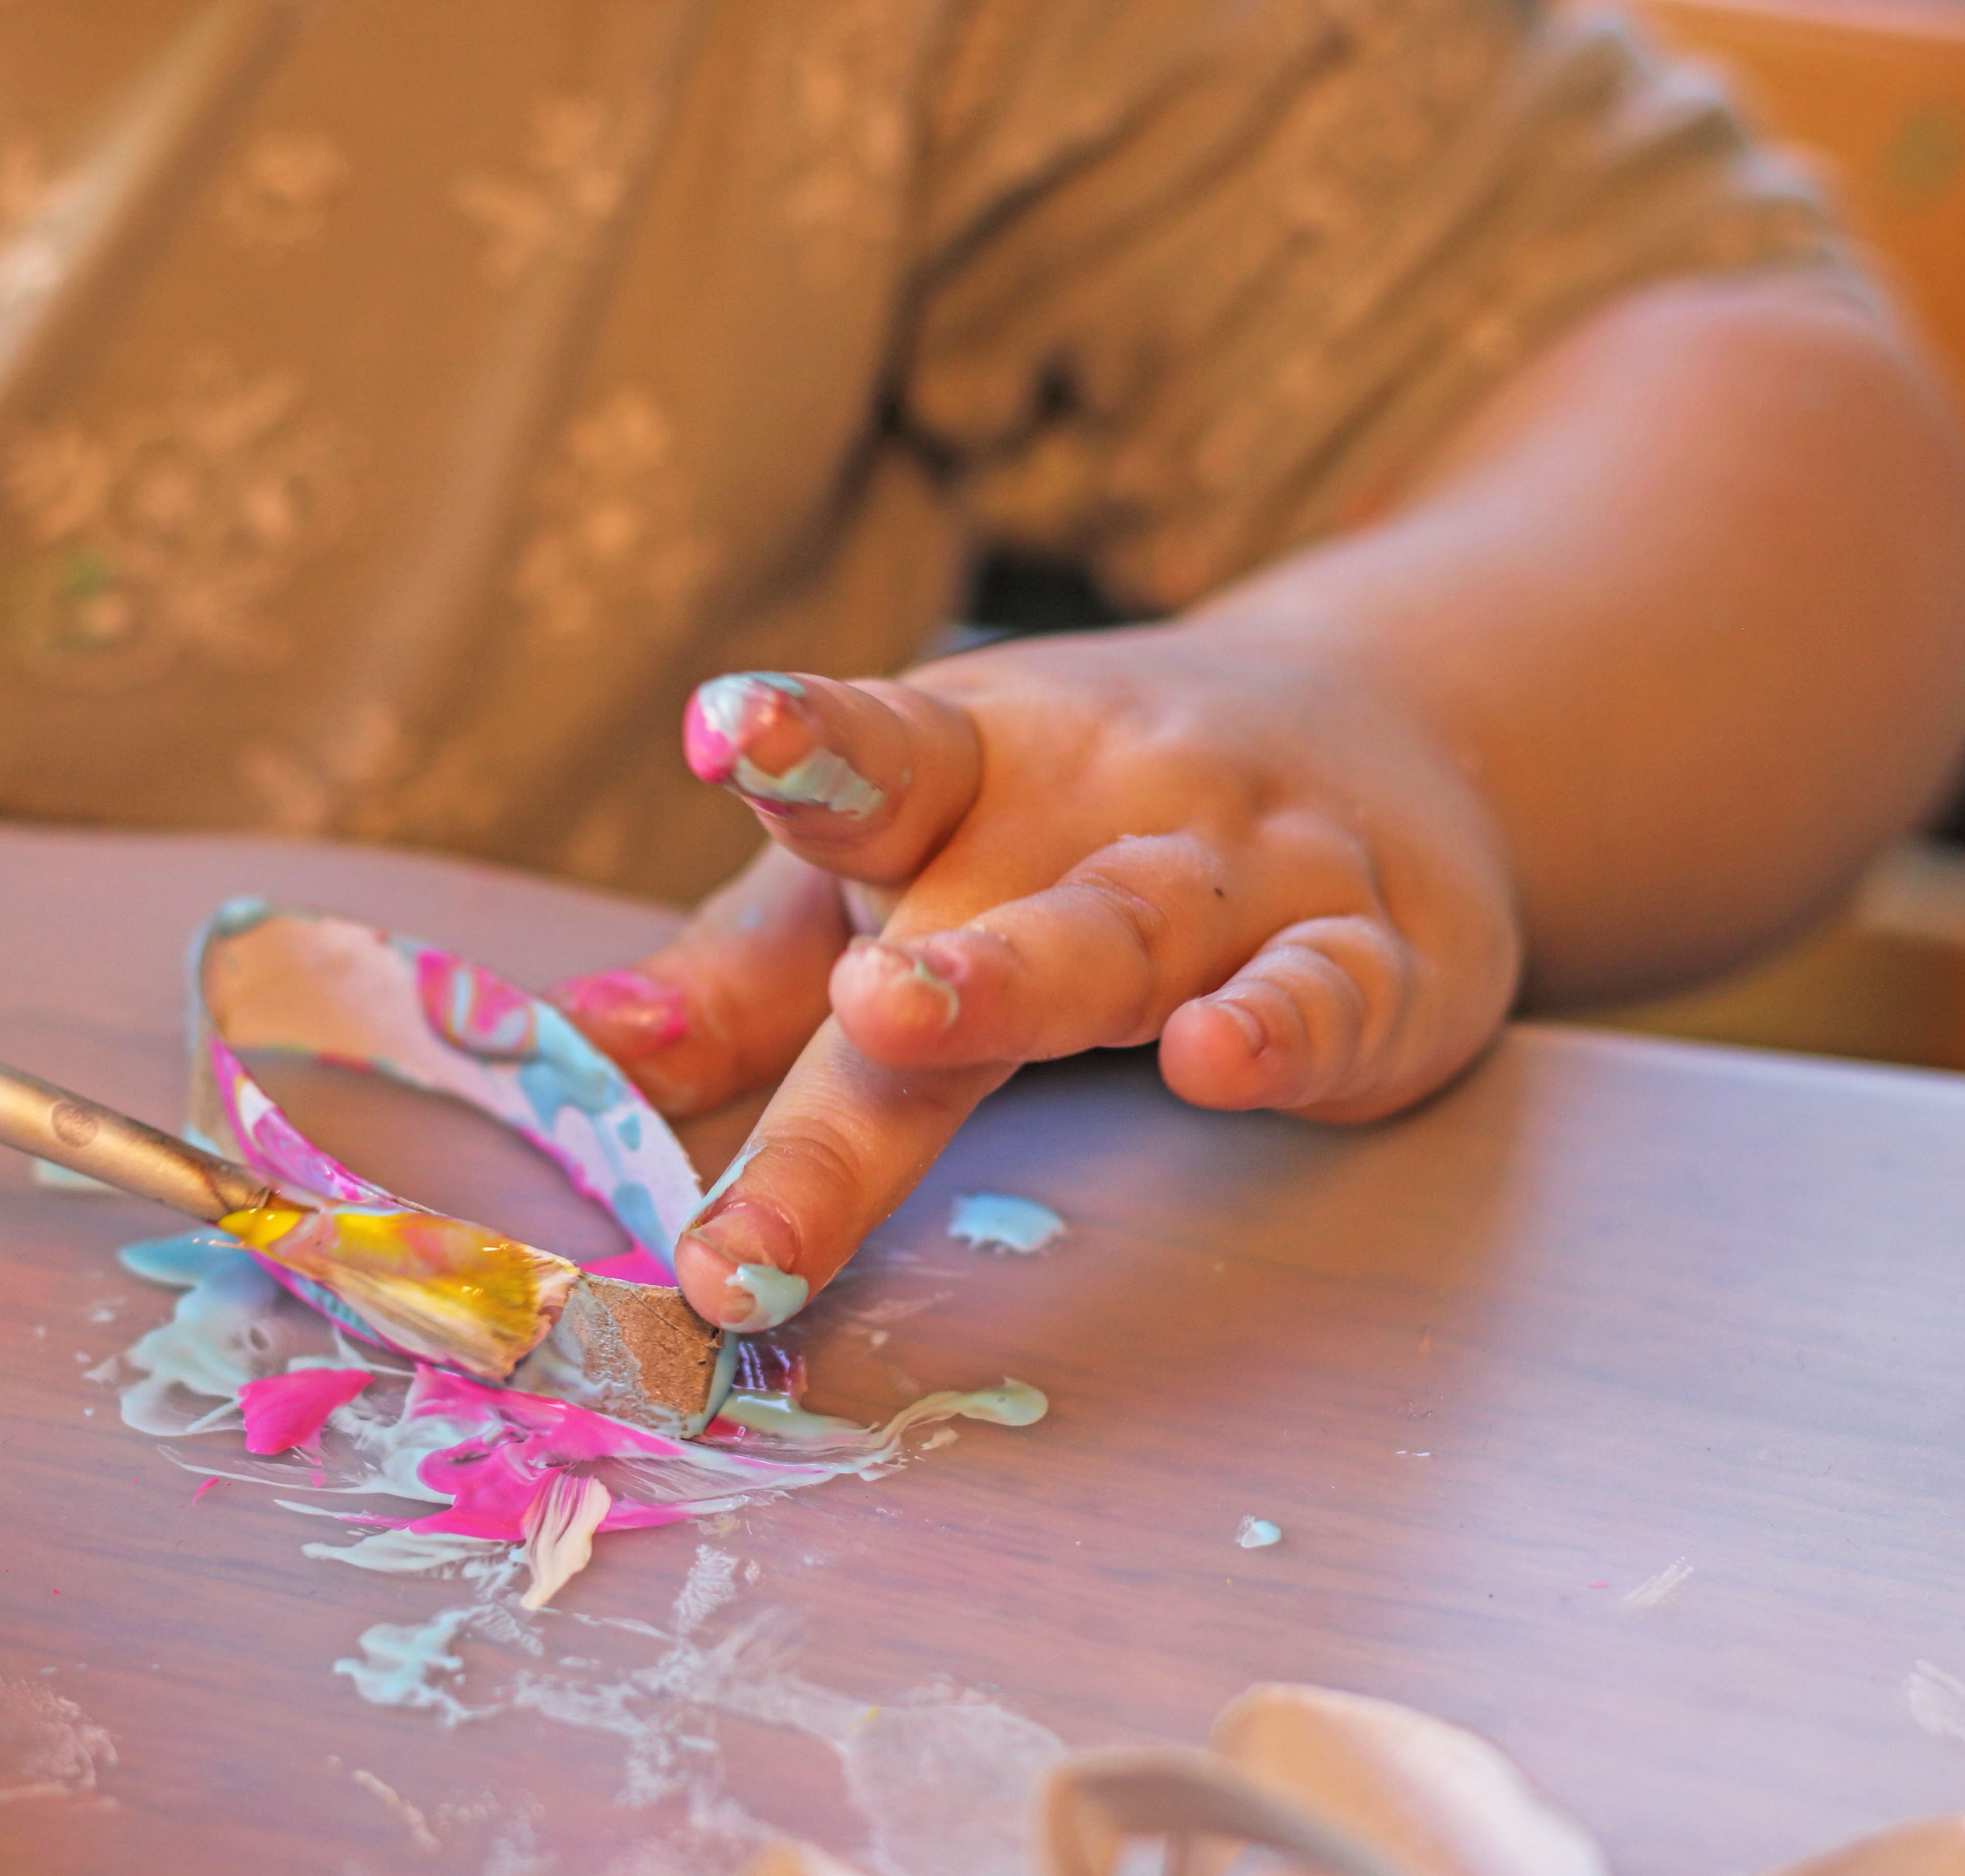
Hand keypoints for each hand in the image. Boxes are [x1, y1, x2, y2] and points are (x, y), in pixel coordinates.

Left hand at [548, 619, 1523, 1332]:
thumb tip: (579, 1049)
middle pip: (987, 912)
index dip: (804, 743)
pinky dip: (1280, 1028)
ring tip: (922, 1018)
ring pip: (1137, 931)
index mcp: (968, 774)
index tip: (726, 728)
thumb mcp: (905, 868)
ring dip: (1036, 974)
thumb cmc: (1069, 833)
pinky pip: (1328, 995)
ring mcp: (1246, 874)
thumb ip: (749, 976)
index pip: (883, 755)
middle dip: (919, 983)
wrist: (1386, 731)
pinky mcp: (1378, 956)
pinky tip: (1220, 1057)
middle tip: (853, 1010)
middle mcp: (1103, 805)